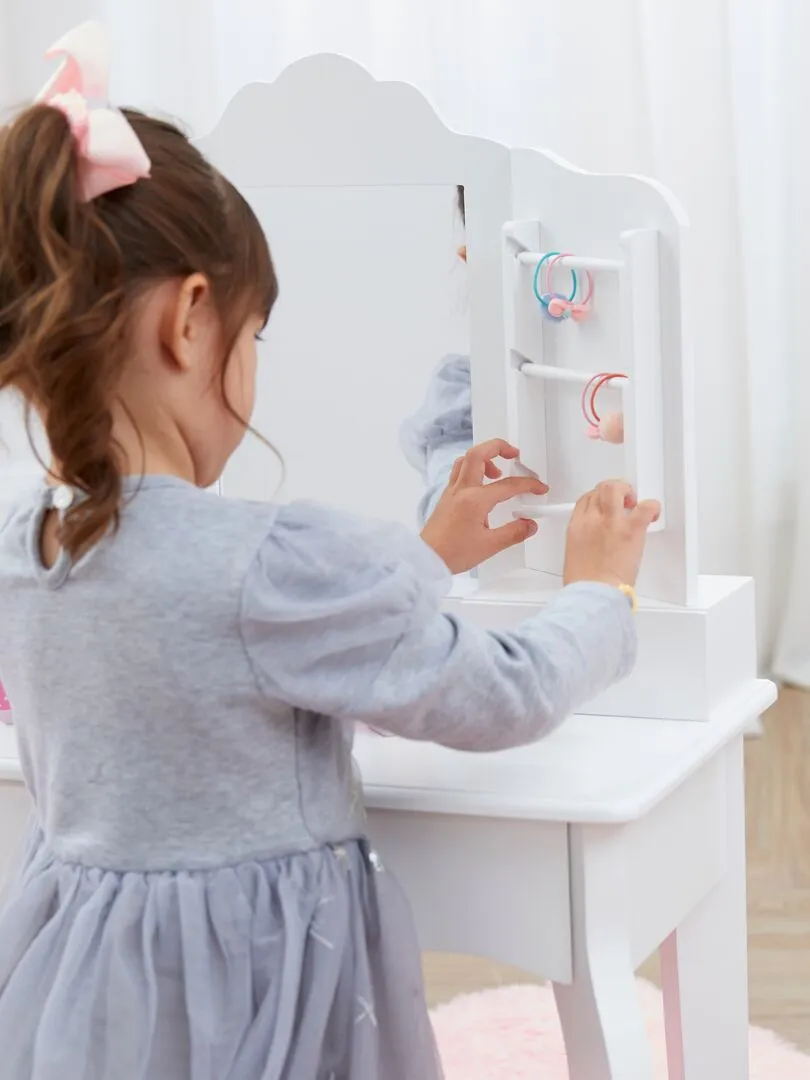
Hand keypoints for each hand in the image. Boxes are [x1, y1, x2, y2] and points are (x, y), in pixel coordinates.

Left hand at [421, 439, 547, 573]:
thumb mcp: (490, 546)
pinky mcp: (446, 497)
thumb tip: (530, 524)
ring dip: (484, 457)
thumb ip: (514, 532)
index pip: (508, 485)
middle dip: (499, 447)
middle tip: (514, 454)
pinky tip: (481, 484)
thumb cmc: (452, 553)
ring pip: (465, 460)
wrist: (427, 559)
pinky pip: (459, 472)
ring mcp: (451, 491)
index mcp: (475, 500)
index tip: (539, 488)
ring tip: (497, 471)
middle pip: (478, 454)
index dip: (528, 484)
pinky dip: (472, 469)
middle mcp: (461, 490)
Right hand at [563, 480, 660, 587]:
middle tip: (623, 501)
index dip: (598, 499)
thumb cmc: (584, 583)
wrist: (593, 593)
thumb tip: (596, 539)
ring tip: (634, 504)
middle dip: (614, 490)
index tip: (606, 506)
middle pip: (601, 489)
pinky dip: (652, 507)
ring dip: (627, 491)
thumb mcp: (574, 555)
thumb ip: (584, 540)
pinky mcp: (631, 530)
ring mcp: (612, 522)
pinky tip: (652, 514)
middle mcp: (592, 519)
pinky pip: (646, 507)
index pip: (586, 499)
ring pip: (616, 489)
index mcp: (577, 526)